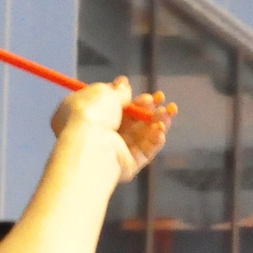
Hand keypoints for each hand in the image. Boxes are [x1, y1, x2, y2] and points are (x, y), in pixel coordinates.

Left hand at [49, 77, 175, 182]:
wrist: (90, 144)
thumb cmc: (91, 114)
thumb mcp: (104, 93)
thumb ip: (118, 91)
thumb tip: (124, 85)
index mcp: (84, 117)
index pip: (108, 107)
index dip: (125, 97)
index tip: (135, 88)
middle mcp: (97, 135)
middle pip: (128, 121)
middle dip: (147, 108)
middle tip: (160, 98)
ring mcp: (111, 152)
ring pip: (140, 136)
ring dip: (157, 122)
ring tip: (168, 112)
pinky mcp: (124, 166)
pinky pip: (144, 152)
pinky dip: (155, 141)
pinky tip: (161, 131)